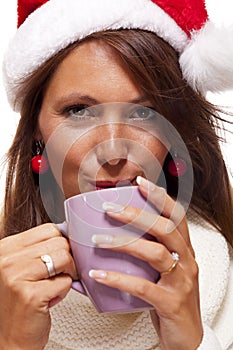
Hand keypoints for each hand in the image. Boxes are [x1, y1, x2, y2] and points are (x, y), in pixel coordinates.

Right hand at [0, 223, 76, 349]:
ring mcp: (17, 277)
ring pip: (65, 259)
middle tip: (58, 274)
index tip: (60, 256)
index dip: (61, 242)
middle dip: (67, 259)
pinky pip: (65, 281)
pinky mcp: (30, 295)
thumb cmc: (20, 302)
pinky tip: (49, 299)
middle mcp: (8, 260)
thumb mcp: (23, 267)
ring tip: (53, 286)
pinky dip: (64, 291)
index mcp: (7, 248)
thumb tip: (68, 233)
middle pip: (59, 242)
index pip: (48, 229)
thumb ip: (39, 249)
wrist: (10, 337)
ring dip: (66, 274)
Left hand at [89, 177, 202, 349]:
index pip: (176, 214)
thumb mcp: (162, 270)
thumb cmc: (168, 297)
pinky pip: (143, 287)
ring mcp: (181, 281)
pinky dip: (118, 279)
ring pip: (155, 253)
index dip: (159, 196)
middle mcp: (186, 260)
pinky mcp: (172, 303)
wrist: (186, 336)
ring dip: (124, 243)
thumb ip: (144, 252)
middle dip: (136, 214)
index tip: (138, 182)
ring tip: (98, 240)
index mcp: (184, 249)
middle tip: (109, 208)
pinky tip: (98, 275)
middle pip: (165, 228)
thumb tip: (107, 235)